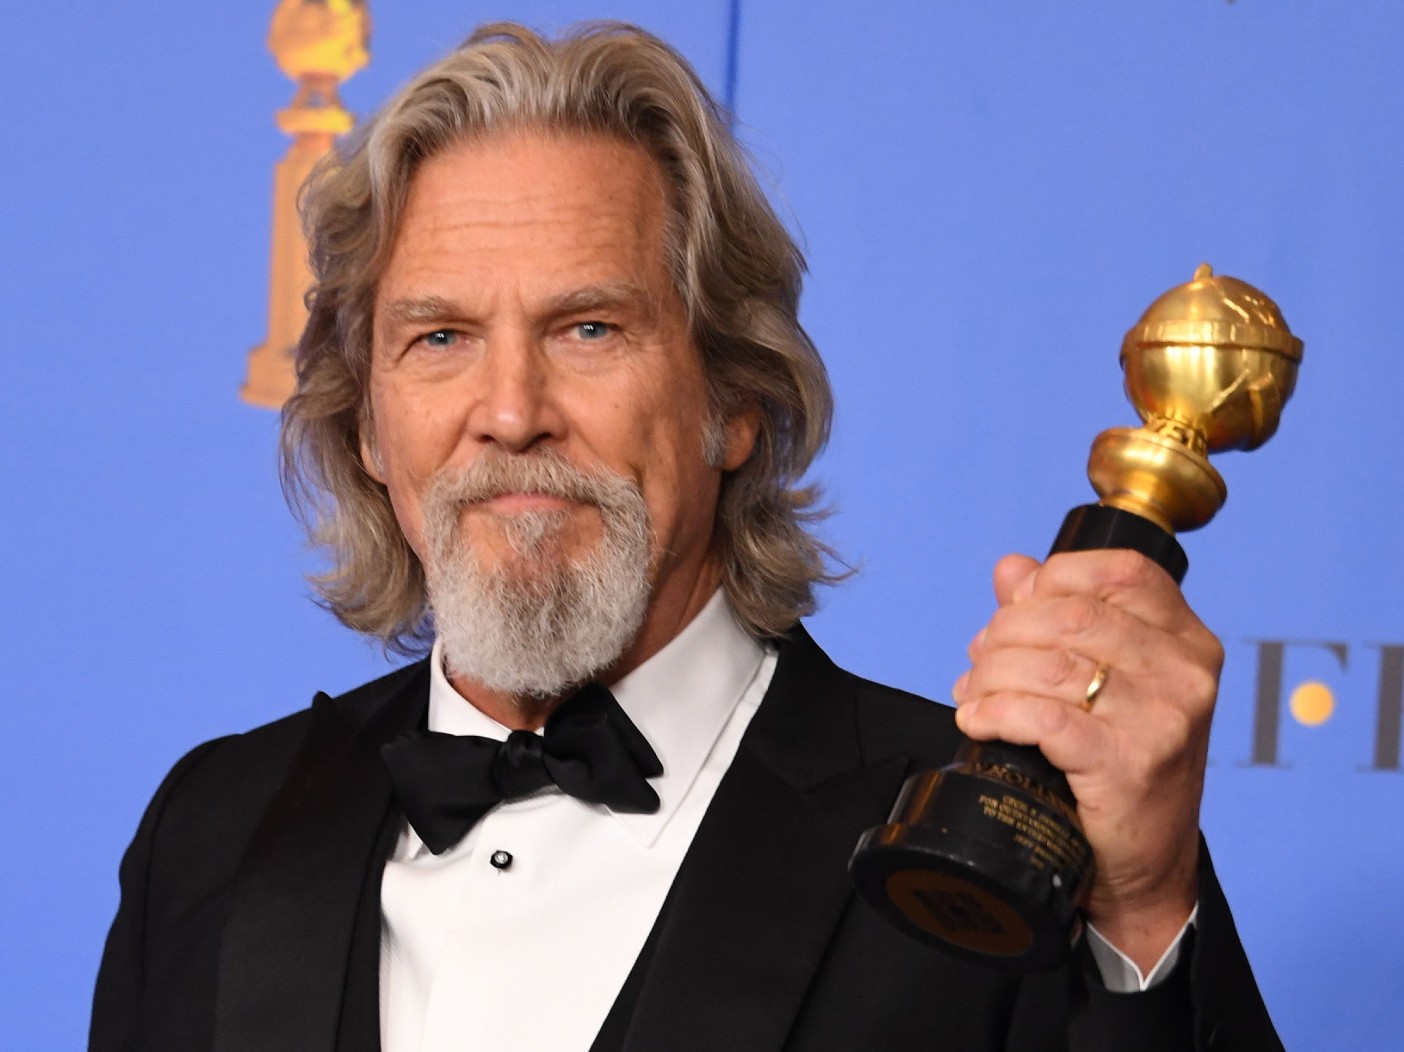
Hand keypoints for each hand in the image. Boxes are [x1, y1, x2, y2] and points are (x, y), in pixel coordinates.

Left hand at [950, 549, 1221, 971]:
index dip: (1054, 578)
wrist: (1146, 864)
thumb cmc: (1124, 765)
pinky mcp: (1129, 764)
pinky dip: (995, 711)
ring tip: (973, 693)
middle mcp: (1185, 674)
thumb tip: (1011, 568)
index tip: (1016, 607)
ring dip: (991, 674)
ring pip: (1049, 663)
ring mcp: (1163, 719)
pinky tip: (976, 719)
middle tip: (980, 659)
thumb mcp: (1107, 682)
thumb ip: (1059, 615)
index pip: (1120, 571)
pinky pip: (1042, 716)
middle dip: (1006, 632)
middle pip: (1071, 615)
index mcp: (1187, 641)